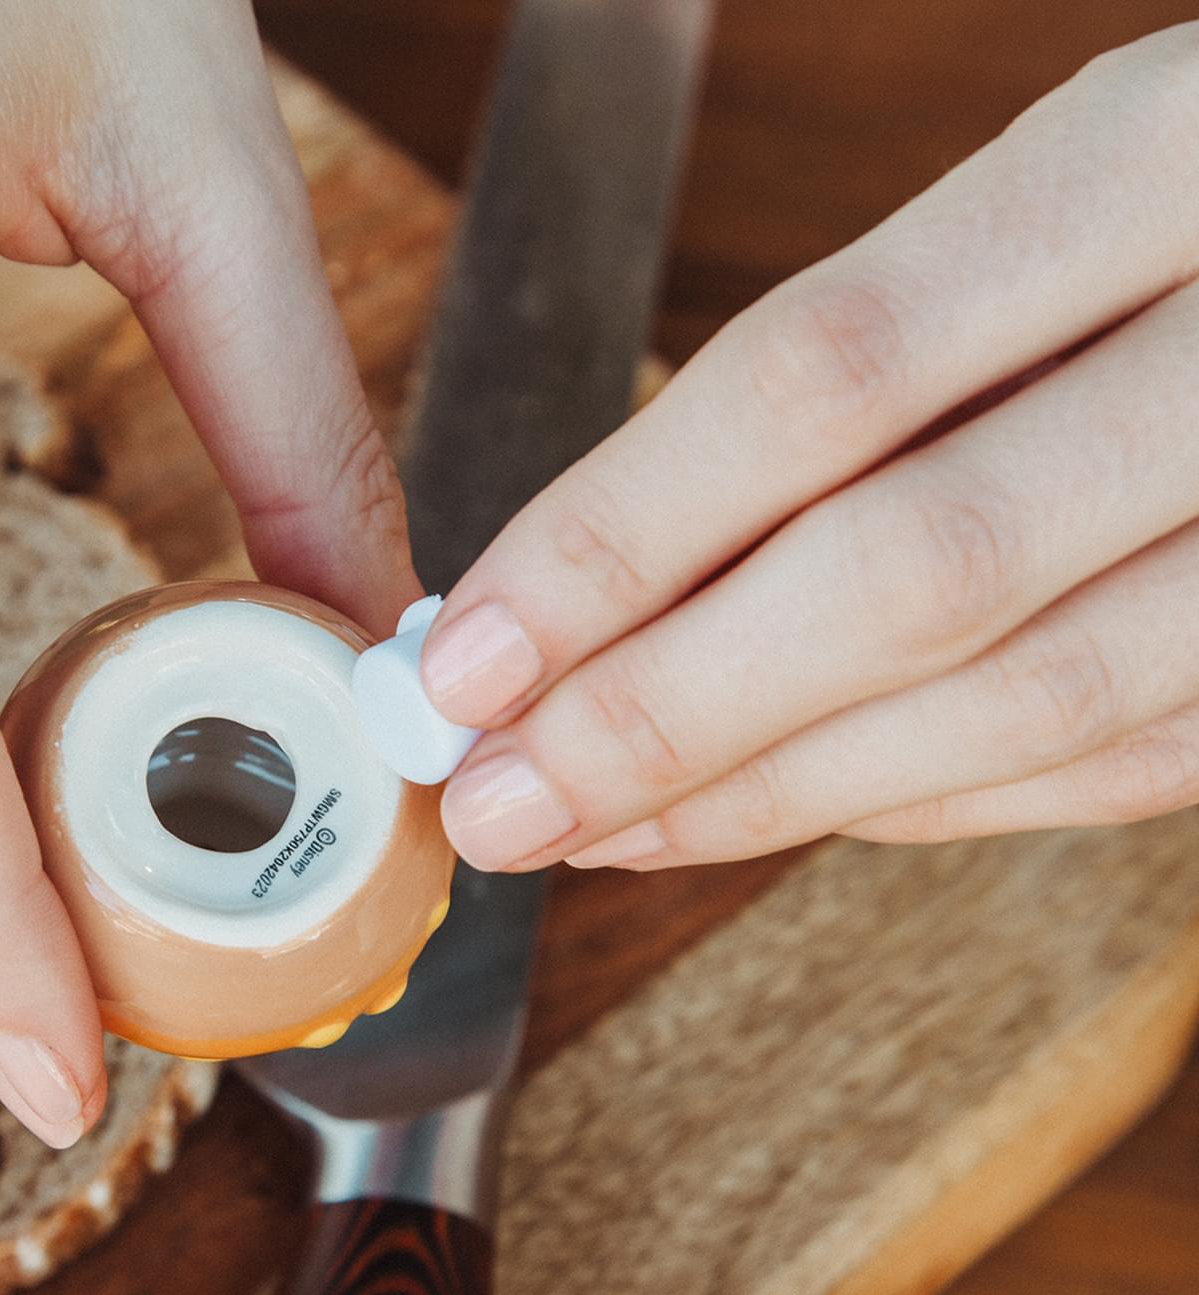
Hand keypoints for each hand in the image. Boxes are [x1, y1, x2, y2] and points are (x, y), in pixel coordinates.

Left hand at [423, 24, 1198, 874]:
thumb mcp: (1063, 190)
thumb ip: (867, 358)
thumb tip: (589, 570)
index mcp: (1166, 158)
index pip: (827, 379)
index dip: (621, 536)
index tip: (471, 653)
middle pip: (915, 573)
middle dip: (667, 715)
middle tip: (501, 799)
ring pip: (1025, 698)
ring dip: (774, 792)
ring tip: (601, 829)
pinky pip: (1125, 757)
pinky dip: (932, 800)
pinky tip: (783, 811)